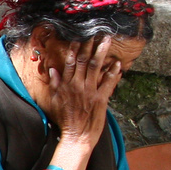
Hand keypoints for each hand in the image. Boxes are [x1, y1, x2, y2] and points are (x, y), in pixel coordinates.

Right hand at [46, 35, 122, 161]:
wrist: (76, 136)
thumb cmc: (64, 120)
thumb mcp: (54, 101)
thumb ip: (55, 84)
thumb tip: (53, 69)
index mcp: (66, 85)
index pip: (70, 62)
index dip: (74, 49)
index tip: (79, 37)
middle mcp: (78, 85)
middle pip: (83, 61)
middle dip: (90, 46)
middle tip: (96, 33)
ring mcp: (90, 91)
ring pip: (95, 68)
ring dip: (102, 53)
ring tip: (107, 41)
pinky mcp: (101, 99)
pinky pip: (108, 83)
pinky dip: (113, 73)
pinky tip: (118, 64)